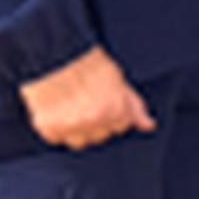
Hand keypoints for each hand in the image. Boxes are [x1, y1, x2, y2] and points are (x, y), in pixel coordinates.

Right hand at [22, 47, 152, 149]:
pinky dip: (57, 128)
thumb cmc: (87, 64)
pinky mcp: (49, 129)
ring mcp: (71, 127)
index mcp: (115, 110)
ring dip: (78, 129)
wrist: (53, 57)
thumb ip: (134, 106)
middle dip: (98, 122)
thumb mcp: (118, 80)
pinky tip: (58, 110)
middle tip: (87, 102)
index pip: (122, 126)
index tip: (104, 100)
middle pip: (102, 135)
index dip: (114, 112)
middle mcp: (94, 121)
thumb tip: (149, 125)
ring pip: (80, 141)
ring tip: (72, 107)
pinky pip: (57, 137)